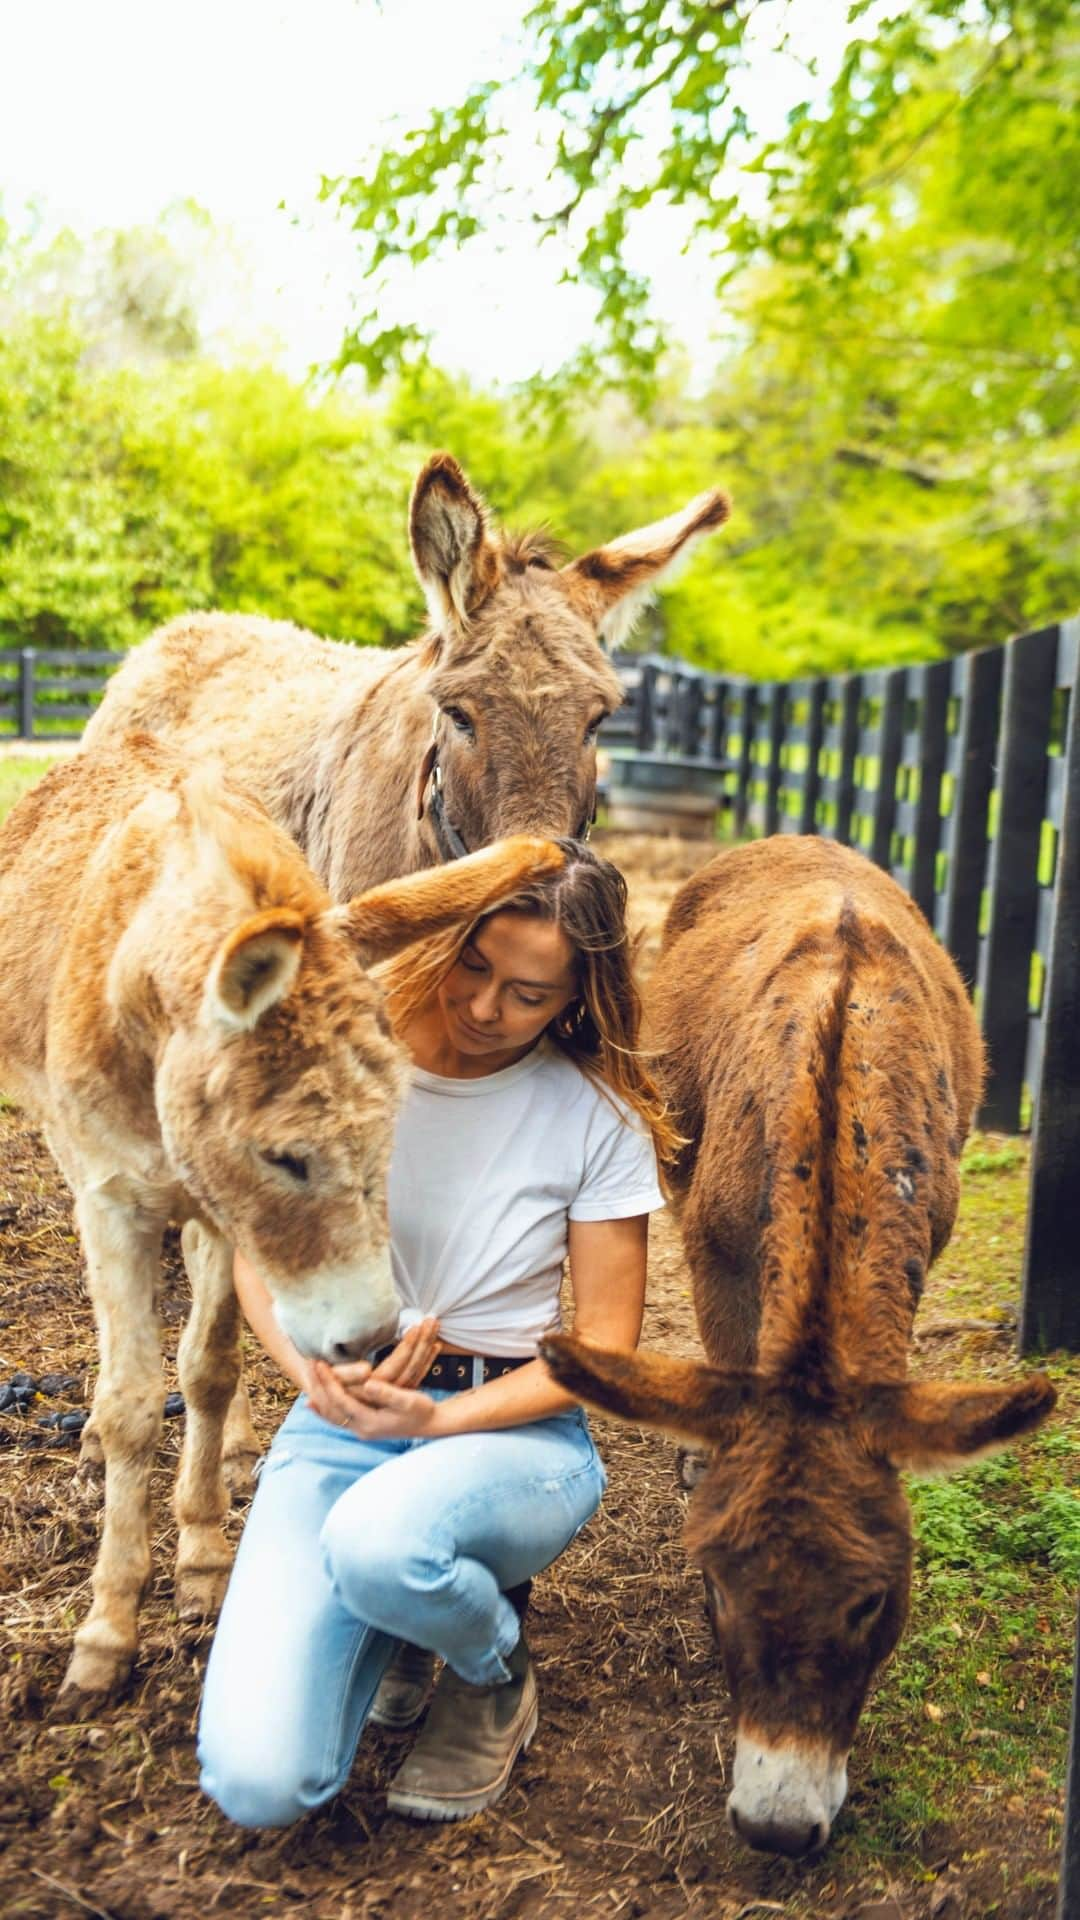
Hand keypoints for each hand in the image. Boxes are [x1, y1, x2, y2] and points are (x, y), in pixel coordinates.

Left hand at [305, 1317, 443, 1439]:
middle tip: (309, 1364)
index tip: (319, 1363)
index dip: (329, 1383)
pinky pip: (336, 1418)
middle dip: (318, 1386)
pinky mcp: (362, 1426)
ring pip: (330, 1415)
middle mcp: (361, 1429)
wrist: (430, 1425)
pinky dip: (323, 1410)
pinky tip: (313, 1402)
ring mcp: (360, 1429)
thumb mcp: (408, 1400)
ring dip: (319, 1395)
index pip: (341, 1401)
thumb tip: (367, 1383)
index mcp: (370, 1423)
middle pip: (331, 1408)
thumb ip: (387, 1393)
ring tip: (307, 1377)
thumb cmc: (421, 1410)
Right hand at [328, 1316, 440, 1393]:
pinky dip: (426, 1356)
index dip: (406, 1349)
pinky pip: (416, 1372)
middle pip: (409, 1368)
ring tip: (434, 1321)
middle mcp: (382, 1393)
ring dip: (425, 1343)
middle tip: (431, 1319)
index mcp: (367, 1391)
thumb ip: (346, 1375)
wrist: (329, 1387)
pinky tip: (437, 1343)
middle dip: (421, 1342)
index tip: (417, 1328)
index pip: (394, 1370)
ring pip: (414, 1368)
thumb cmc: (321, 1374)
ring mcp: (390, 1391)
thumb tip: (367, 1371)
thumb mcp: (331, 1375)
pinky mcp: (394, 1387)